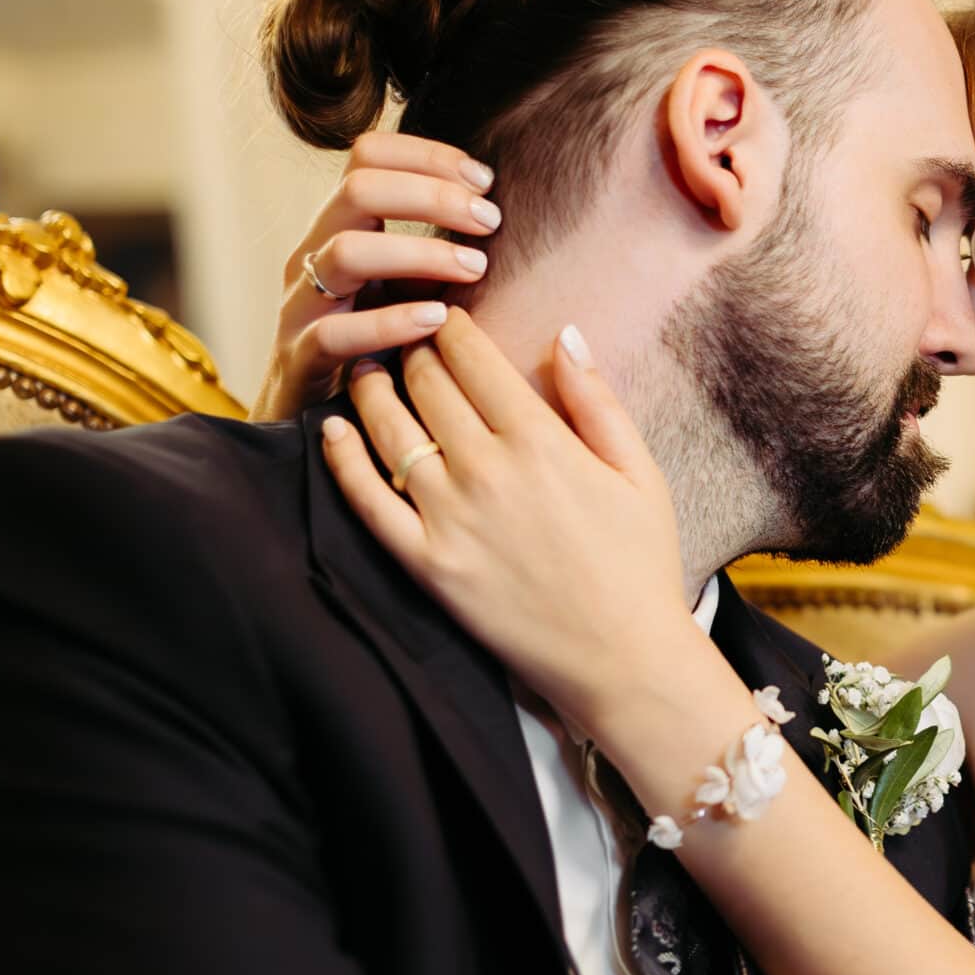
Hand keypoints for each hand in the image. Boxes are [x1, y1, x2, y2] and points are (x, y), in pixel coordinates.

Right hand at [254, 133, 501, 421]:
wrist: (315, 421)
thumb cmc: (374, 346)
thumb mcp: (403, 285)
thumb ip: (434, 251)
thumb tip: (498, 214)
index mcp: (338, 227)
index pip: (368, 156)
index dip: (427, 155)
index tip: (485, 179)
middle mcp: (312, 253)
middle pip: (359, 189)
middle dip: (432, 196)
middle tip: (490, 220)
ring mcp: (300, 303)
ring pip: (346, 251)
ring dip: (420, 253)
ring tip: (475, 267)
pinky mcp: (299, 357)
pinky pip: (337, 332)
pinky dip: (391, 322)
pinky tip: (437, 320)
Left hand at [321, 312, 704, 727]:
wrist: (623, 660)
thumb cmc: (641, 566)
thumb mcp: (640, 473)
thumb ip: (597, 401)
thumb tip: (565, 334)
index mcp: (541, 441)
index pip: (473, 359)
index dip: (452, 327)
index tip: (445, 315)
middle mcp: (487, 470)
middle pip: (426, 384)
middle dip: (412, 348)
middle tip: (403, 334)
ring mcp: (450, 518)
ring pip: (390, 430)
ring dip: (372, 388)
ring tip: (367, 367)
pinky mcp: (427, 564)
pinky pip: (368, 502)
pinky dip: (344, 460)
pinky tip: (334, 431)